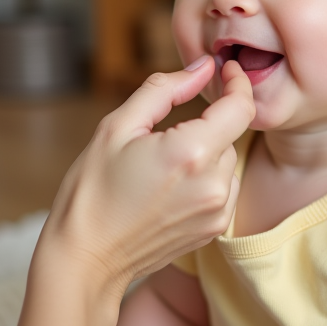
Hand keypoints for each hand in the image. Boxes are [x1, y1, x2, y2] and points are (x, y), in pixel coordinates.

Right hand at [18, 57, 254, 325]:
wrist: (87, 258)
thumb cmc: (93, 191)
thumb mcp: (117, 126)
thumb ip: (164, 89)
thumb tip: (202, 67)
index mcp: (190, 153)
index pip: (240, 107)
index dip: (237, 83)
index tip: (225, 71)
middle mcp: (213, 184)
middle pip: (230, 134)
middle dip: (206, 123)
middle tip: (163, 132)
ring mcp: (217, 211)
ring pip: (228, 161)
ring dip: (206, 152)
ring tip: (161, 165)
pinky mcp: (214, 229)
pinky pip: (223, 187)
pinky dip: (204, 178)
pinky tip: (169, 187)